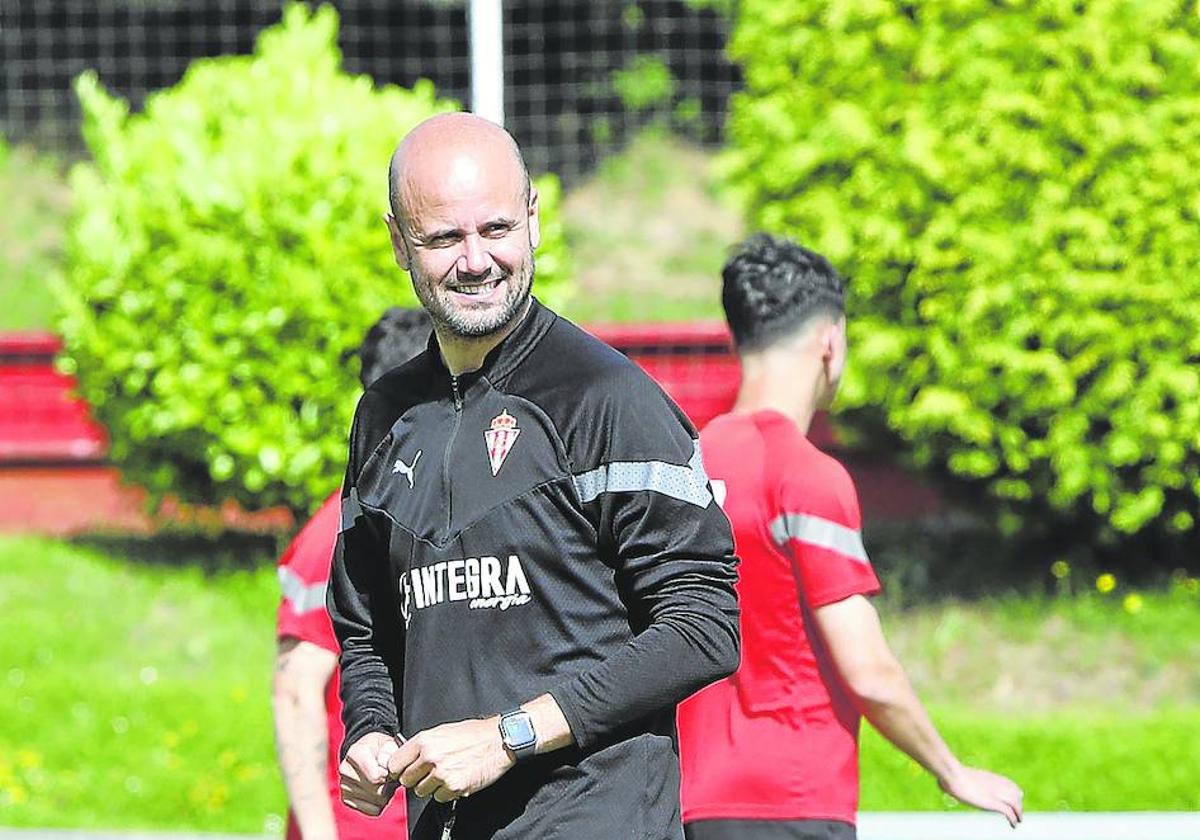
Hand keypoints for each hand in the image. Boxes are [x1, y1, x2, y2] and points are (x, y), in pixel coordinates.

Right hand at [339, 731, 401, 815]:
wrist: (369, 755)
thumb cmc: (380, 750)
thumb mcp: (388, 743)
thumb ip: (389, 751)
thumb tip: (385, 766)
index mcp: (354, 753)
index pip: (375, 776)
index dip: (388, 775)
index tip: (390, 769)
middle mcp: (345, 769)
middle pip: (377, 789)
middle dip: (388, 784)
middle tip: (389, 776)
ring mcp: (344, 786)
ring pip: (377, 800)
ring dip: (386, 793)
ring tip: (384, 782)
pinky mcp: (346, 799)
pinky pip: (373, 810)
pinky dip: (381, 804)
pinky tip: (378, 792)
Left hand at [387, 717, 515, 802]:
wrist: (498, 740)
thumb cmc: (472, 734)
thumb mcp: (442, 731)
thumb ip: (421, 746)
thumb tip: (404, 759)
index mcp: (424, 741)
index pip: (394, 764)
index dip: (400, 769)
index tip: (405, 771)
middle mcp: (430, 757)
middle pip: (406, 781)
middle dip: (416, 779)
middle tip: (429, 773)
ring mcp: (442, 774)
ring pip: (422, 791)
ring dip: (431, 787)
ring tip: (447, 773)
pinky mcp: (455, 787)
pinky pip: (440, 797)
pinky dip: (447, 792)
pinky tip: (457, 778)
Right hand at [939, 765, 1023, 826]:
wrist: (953, 775)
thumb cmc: (950, 773)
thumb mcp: (958, 774)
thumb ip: (957, 778)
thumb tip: (943, 782)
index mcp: (989, 776)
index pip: (1010, 784)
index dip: (1014, 793)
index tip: (1015, 798)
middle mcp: (996, 784)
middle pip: (1016, 794)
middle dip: (1018, 804)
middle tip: (1018, 813)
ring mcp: (996, 794)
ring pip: (1016, 804)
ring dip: (1018, 813)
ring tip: (1018, 821)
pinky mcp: (993, 803)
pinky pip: (1009, 812)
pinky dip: (1013, 819)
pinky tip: (1013, 825)